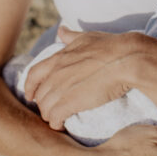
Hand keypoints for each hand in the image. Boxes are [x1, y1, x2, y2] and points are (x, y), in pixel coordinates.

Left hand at [25, 27, 142, 129]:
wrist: (126, 59)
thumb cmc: (110, 46)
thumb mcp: (86, 37)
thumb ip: (71, 36)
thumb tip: (61, 30)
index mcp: (59, 58)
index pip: (33, 74)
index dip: (30, 87)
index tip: (31, 95)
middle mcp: (56, 73)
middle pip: (39, 94)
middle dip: (43, 104)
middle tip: (51, 110)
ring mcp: (62, 88)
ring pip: (45, 107)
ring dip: (49, 115)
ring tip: (57, 120)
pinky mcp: (71, 102)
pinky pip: (54, 117)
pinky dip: (56, 123)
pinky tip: (61, 125)